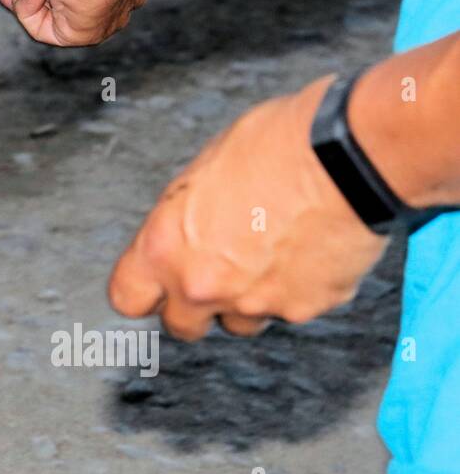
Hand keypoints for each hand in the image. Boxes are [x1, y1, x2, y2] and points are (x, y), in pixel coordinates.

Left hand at [108, 76, 387, 339]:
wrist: (347, 157)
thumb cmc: (275, 147)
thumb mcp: (202, 173)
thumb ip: (184, 219)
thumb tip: (184, 232)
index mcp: (166, 246)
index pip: (127, 297)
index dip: (143, 292)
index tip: (153, 286)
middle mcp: (203, 285)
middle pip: (182, 326)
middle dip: (196, 306)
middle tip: (217, 272)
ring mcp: (255, 303)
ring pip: (240, 323)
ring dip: (247, 301)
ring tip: (270, 254)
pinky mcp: (304, 309)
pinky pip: (291, 309)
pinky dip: (297, 290)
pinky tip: (308, 252)